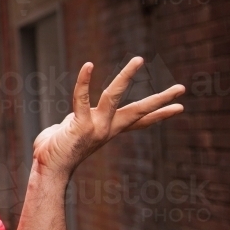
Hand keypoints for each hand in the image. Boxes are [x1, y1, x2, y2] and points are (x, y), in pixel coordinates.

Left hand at [32, 57, 184, 179]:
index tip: (180, 108)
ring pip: (114, 97)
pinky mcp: (81, 126)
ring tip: (139, 59)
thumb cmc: (53, 151)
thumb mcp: (71, 133)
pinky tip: (88, 65)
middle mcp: (106, 129)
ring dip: (126, 76)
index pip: (139, 121)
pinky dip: (84, 81)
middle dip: (160, 99)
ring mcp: (96, 127)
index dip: (159, 114)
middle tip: (182, 88)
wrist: (48, 170)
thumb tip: (69, 121)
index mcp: (108, 130)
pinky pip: (82, 98)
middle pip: (139, 111)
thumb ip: (75, 124)